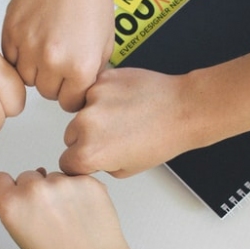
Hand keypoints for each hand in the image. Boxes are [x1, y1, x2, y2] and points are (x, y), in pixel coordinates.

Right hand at [0, 169, 132, 248]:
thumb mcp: (23, 240)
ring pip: (53, 176)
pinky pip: (76, 178)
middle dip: (35, 190)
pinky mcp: (86, 180)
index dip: (8, 189)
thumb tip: (22, 191)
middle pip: (27, 176)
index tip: (17, 198)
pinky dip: (80, 190)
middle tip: (50, 215)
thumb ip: (16, 211)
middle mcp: (34, 189)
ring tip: (71, 217)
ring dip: (59, 190)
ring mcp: (62, 182)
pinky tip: (85, 212)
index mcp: (12, 205)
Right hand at [2, 0, 113, 112]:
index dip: (72, 92)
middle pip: (46, 93)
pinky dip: (20, 52)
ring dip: (35, 68)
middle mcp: (52, 60)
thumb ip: (92, 71)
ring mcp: (28, 45)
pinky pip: (10, 58)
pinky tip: (35, 35)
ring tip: (47, 44)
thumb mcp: (105, 41)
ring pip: (25, 78)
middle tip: (61, 58)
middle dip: (54, 80)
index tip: (72, 83)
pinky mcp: (10, 29)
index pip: (70, 102)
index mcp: (80, 67)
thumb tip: (81, 89)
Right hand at [60, 67, 194, 176]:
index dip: (81, 163)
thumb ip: (99, 165)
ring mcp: (93, 98)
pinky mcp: (102, 79)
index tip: (91, 158)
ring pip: (80, 112)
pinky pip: (94, 92)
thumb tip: (88, 157)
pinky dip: (105, 97)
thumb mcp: (126, 169)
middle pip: (70, 136)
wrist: (183, 109)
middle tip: (113, 137)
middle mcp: (86, 124)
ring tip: (123, 118)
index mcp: (89, 152)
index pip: (66, 162)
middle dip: (85, 138)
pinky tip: (124, 102)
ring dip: (94, 116)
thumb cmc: (163, 139)